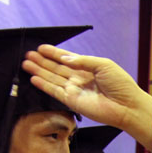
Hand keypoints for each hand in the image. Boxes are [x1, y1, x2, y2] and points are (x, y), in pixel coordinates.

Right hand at [22, 45, 151, 149]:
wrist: (126, 105)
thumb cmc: (120, 84)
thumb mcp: (103, 64)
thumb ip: (83, 60)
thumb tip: (65, 58)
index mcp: (87, 68)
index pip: (66, 59)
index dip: (53, 53)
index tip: (40, 47)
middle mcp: (79, 79)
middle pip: (56, 68)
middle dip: (42, 61)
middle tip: (28, 54)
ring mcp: (74, 90)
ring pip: (52, 78)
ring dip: (39, 71)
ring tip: (25, 63)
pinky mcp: (72, 101)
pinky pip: (54, 92)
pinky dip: (44, 85)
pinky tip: (33, 78)